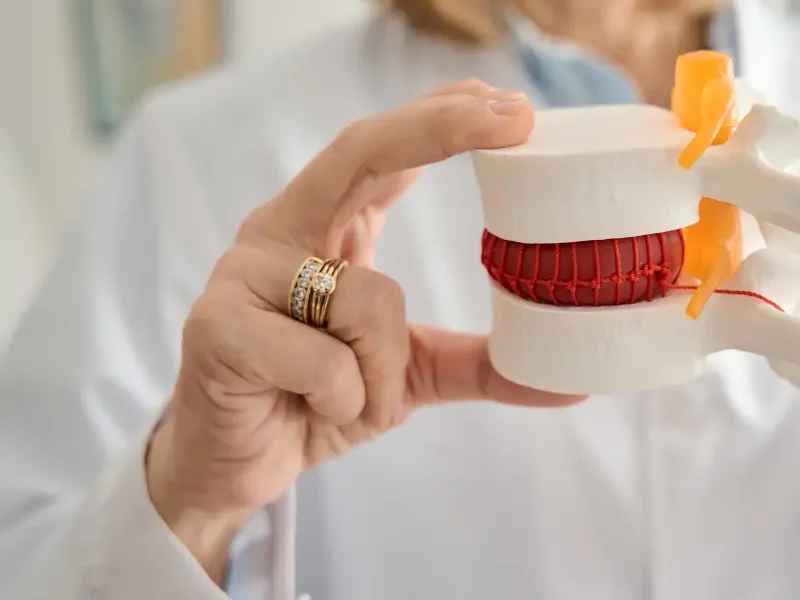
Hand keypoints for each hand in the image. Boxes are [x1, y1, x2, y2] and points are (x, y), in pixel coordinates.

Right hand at [146, 80, 583, 580]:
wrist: (234, 470)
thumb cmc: (316, 404)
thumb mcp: (409, 376)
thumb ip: (477, 364)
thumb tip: (571, 383)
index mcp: (325, 228)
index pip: (385, 153)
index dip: (443, 118)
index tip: (513, 106)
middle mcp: (281, 231)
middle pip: (363, 153)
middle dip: (441, 129)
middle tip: (517, 117)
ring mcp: (242, 273)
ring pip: (370, 300)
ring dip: (382, 373)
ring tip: (345, 400)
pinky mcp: (215, 327)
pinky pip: (327, 363)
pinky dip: (342, 401)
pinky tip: (309, 409)